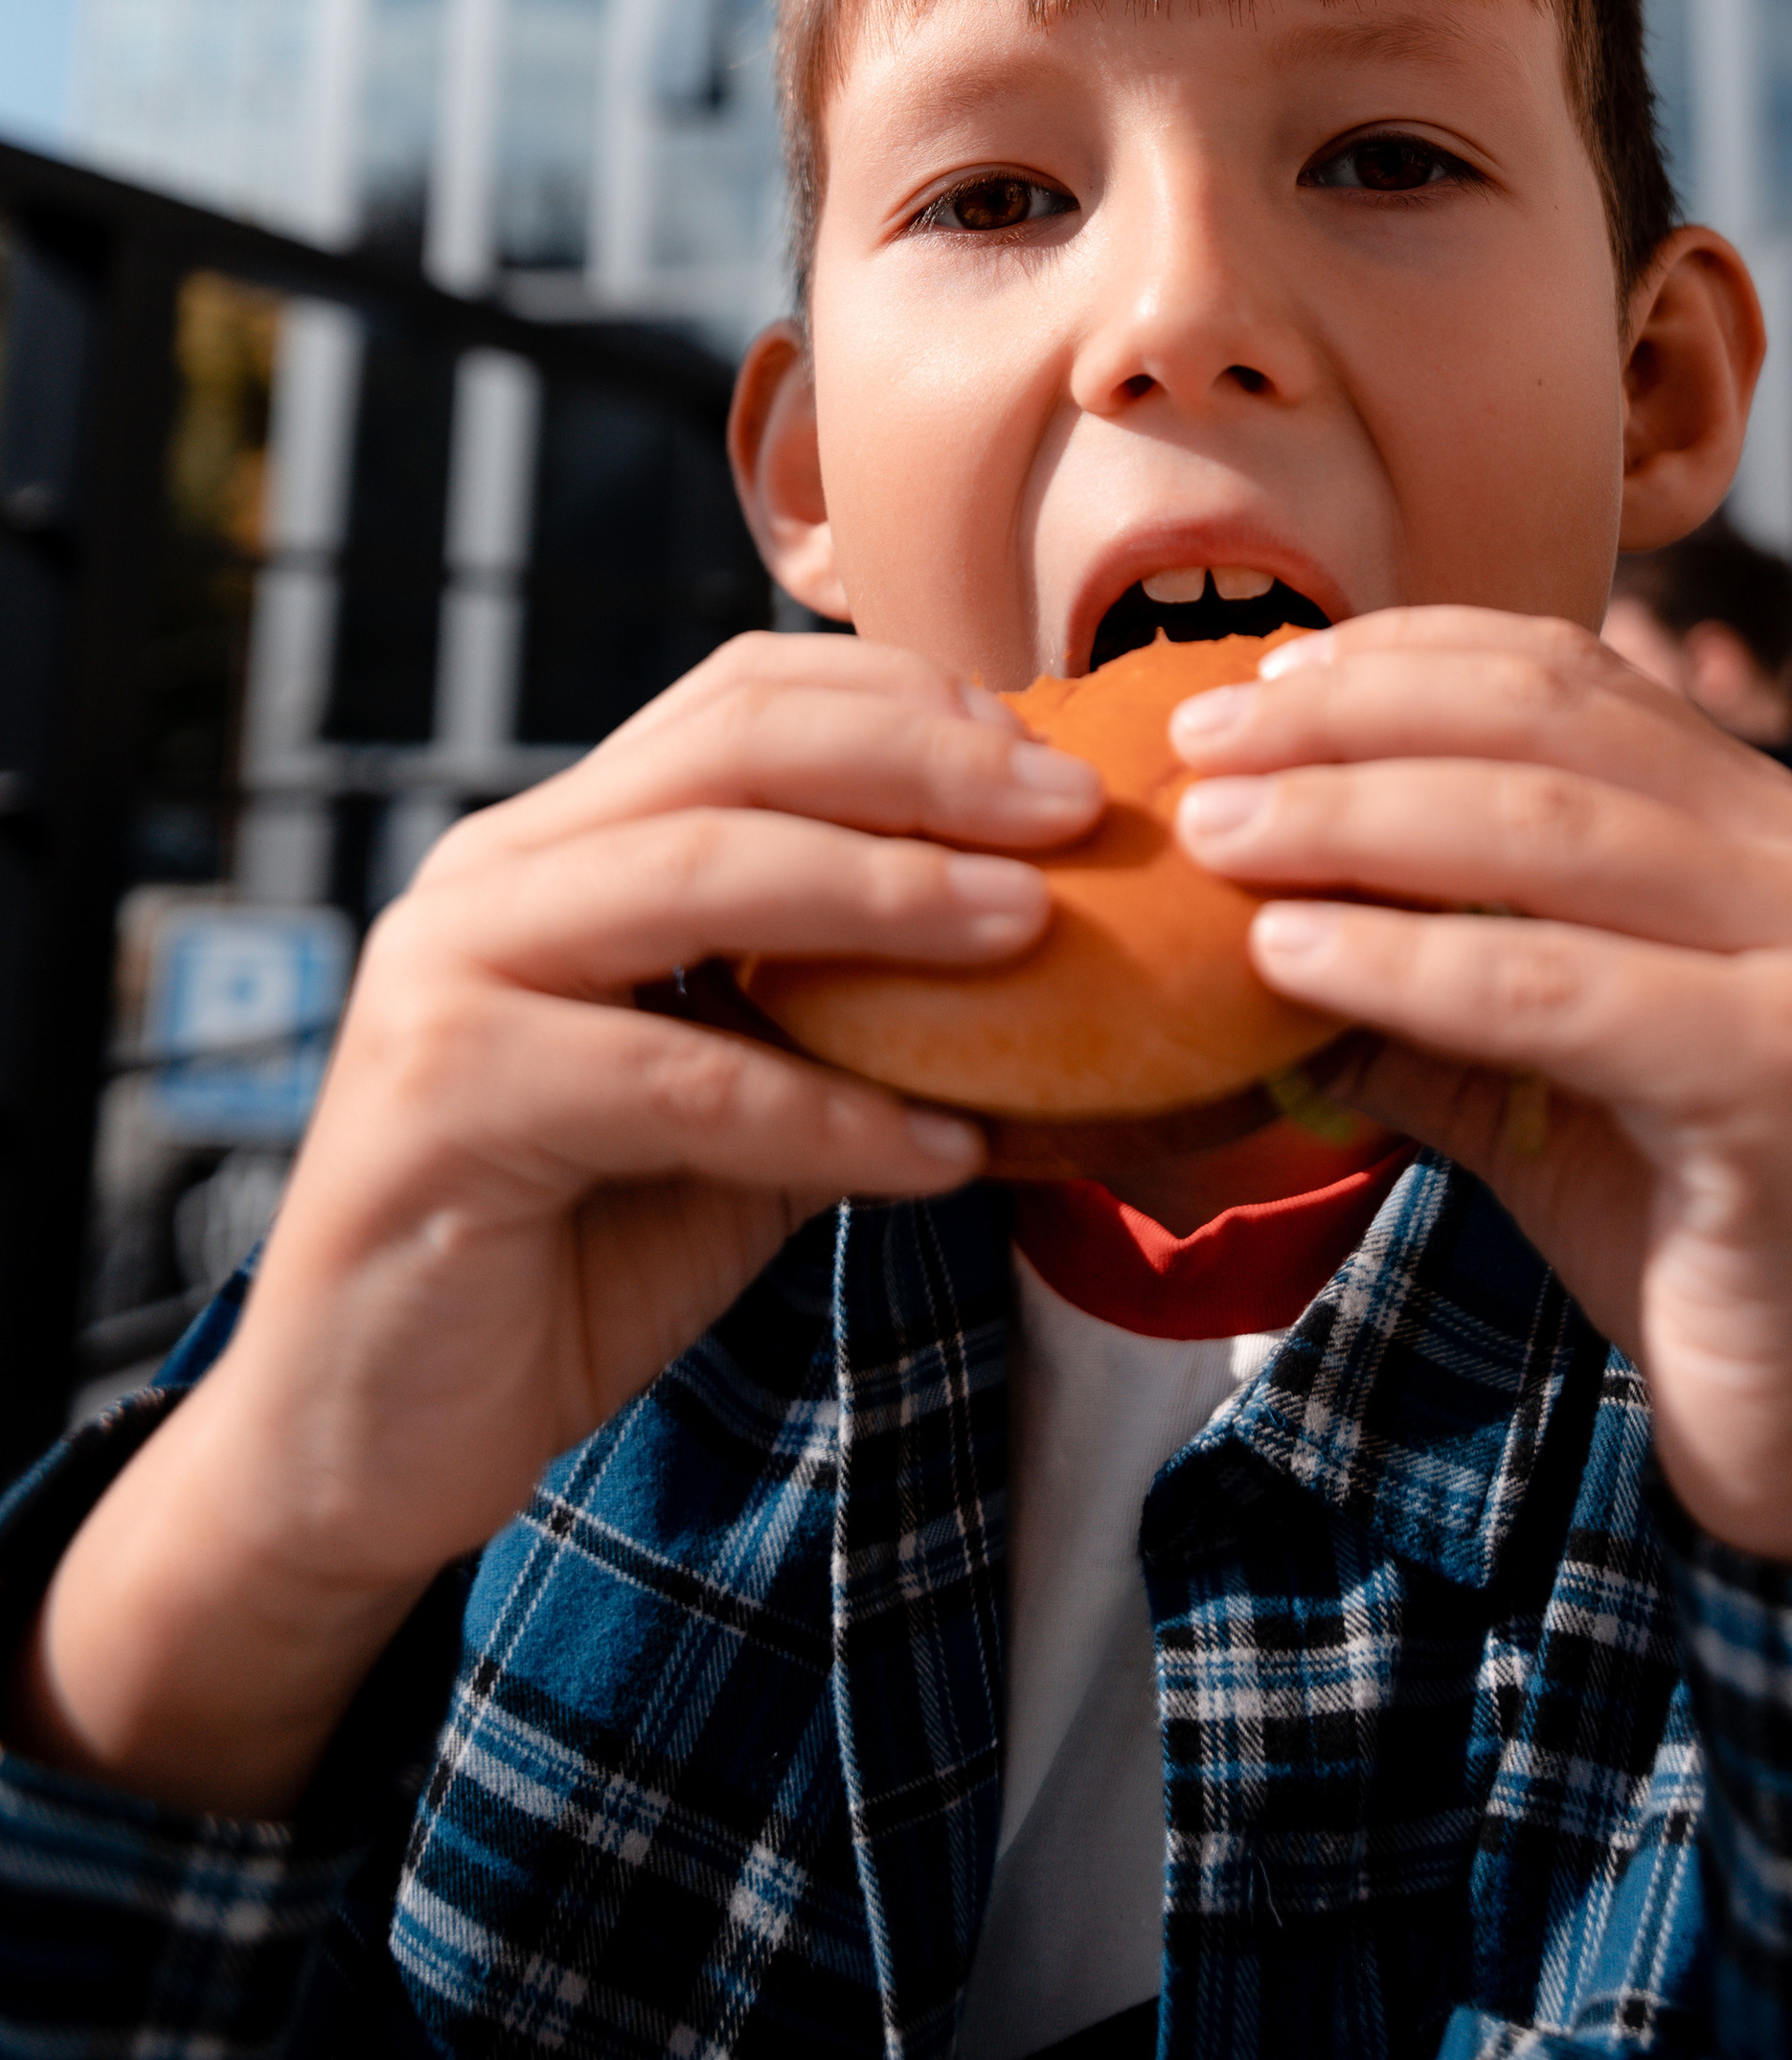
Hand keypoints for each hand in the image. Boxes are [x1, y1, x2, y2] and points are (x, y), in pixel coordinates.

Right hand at [8, 635, 1097, 1813]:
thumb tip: (1058, 965)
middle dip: (920, 766)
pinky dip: (830, 1115)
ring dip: (887, 894)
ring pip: (696, 877)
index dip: (903, 705)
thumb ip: (850, 1024)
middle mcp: (490, 874)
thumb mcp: (739, 1116)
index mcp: (556, 843)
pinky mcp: (439, 1103)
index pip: (739, 699)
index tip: (1051, 757)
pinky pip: (678, 1082)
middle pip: (730, 749)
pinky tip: (949, 1154)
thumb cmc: (570, 1260)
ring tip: (1034, 929)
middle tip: (1071, 810)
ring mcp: (449, 976)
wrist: (364, 1446)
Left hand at [1171, 611, 1791, 1616]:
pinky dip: (1406, 962)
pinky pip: (1555, 988)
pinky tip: (1290, 958)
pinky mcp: (1785, 1073)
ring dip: (1349, 816)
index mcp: (1751, 823)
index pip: (1560, 670)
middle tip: (1199, 741)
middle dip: (1348, 715)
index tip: (1252, 676)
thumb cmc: (1700, 1247)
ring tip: (1216, 834)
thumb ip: (1427, 995)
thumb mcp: (1540, 1087)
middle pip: (1541, 719)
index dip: (1396, 656)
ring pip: (1542, 827)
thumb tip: (1246, 924)